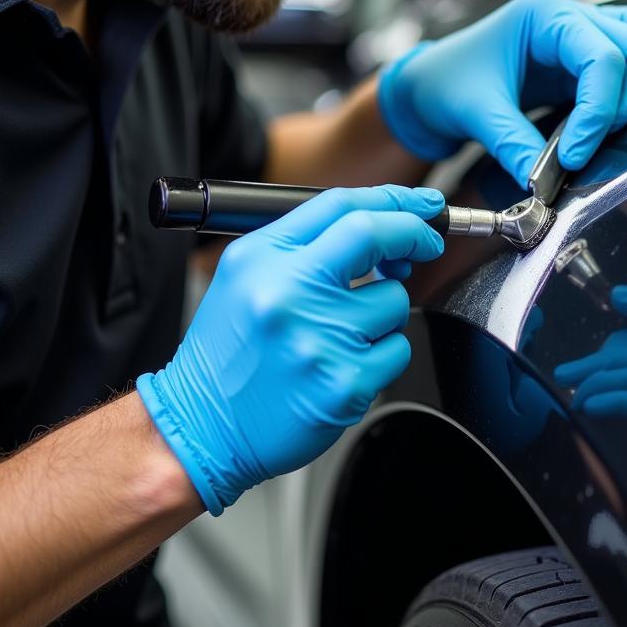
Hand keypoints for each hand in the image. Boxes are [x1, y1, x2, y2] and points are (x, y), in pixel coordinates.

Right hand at [136, 185, 444, 514]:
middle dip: (413, 234)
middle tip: (424, 244)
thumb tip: (383, 225)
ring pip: (394, 301)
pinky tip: (345, 364)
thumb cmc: (229, 352)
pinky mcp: (345, 384)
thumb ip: (305, 245)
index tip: (419, 205)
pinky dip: (383, 354)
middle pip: (374, 235)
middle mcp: (288, 295)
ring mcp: (319, 341)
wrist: (201, 427)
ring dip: (384, 314)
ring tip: (342, 334)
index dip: (392, 199)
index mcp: (261, 260)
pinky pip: (397, 350)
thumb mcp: (245, 277)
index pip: (339, 206)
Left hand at [377, 0, 626, 188]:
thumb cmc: (449, 82)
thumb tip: (543, 184)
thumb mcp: (473, 110)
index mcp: (545, 16)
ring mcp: (591, 38)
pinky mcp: (597, 65)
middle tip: (601, 152)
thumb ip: (511, 142)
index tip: (574, 158)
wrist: (433, 83)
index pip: (602, 57)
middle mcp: (577, 19)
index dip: (599, 112)